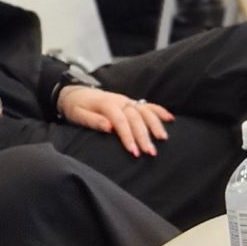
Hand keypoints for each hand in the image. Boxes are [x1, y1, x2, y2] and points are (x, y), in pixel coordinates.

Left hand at [57, 85, 171, 157]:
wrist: (76, 93)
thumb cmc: (75, 107)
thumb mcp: (77, 114)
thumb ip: (92, 120)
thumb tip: (108, 127)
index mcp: (107, 104)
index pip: (121, 122)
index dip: (128, 137)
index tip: (133, 151)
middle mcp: (120, 101)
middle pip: (136, 118)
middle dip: (144, 136)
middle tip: (150, 152)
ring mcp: (127, 101)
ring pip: (145, 112)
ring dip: (156, 125)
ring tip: (163, 139)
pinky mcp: (131, 103)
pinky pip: (148, 106)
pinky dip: (160, 111)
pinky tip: (171, 119)